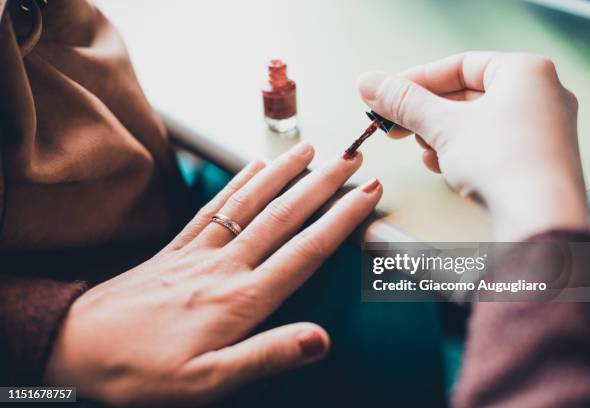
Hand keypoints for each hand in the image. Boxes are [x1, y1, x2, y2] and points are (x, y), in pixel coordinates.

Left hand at [44, 143, 381, 406]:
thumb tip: (319, 339)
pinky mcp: (177, 248)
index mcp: (239, 299)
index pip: (304, 251)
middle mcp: (224, 265)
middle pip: (282, 216)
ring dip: (283, 173)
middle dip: (321, 185)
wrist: (77, 349)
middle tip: (350, 159)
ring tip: (309, 150)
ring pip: (250, 202)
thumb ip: (265, 356)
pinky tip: (253, 167)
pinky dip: (237, 182)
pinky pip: (212, 206)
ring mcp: (199, 251)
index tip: (365, 195)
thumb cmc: (142, 372)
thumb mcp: (209, 382)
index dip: (340, 220)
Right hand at [358, 52, 589, 239]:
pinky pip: (489, 145)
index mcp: (525, 72)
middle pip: (465, 95)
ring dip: (440, 136)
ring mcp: (541, 129)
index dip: (417, 80)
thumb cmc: (504, 162)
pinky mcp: (535, 159)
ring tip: (424, 150)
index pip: (459, 65)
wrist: (539, 219)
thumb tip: (370, 83)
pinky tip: (442, 165)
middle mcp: (540, 95)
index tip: (388, 94)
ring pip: (475, 123)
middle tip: (394, 125)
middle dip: (426, 114)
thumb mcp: (443, 126)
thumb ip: (404, 102)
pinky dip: (461, 152)